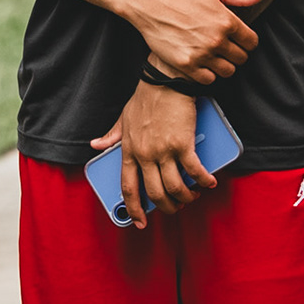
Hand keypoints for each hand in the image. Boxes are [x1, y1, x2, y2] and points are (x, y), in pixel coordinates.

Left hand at [91, 82, 212, 226]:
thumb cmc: (145, 98)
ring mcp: (163, 151)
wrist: (165, 81)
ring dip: (186, 196)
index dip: (133, 209)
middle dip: (167, 207)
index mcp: (129, 151)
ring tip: (192, 194)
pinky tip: (208, 182)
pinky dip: (203, 180)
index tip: (139, 222)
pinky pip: (194, 170)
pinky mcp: (182, 144)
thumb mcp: (123, 118)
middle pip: (154, 193)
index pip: (128, 187)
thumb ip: (111, 135)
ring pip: (174, 187)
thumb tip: (96, 145)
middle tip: (176, 207)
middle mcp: (144, 155)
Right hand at [124, 0, 266, 80]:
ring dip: (223, 65)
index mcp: (227, 21)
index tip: (239, 39)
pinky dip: (207, 73)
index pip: (252, 42)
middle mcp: (216, 40)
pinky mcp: (187, 65)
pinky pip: (208, 79)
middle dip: (235, 52)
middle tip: (224, 46)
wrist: (151, 4)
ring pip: (227, 71)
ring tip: (214, 55)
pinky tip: (202, 62)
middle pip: (241, 58)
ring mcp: (202, 54)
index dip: (247, 41)